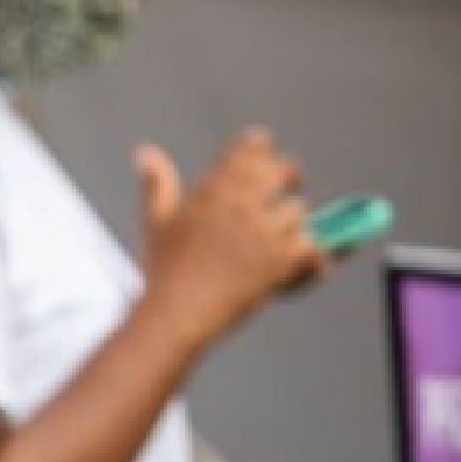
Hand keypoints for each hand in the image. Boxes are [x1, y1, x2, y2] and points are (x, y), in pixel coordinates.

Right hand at [137, 128, 324, 353]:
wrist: (174, 315)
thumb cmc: (164, 270)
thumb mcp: (157, 221)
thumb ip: (158, 182)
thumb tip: (145, 152)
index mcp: (215, 189)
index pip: (253, 146)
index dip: (261, 149)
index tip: (261, 159)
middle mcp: (242, 205)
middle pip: (285, 170)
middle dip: (288, 177)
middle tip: (285, 188)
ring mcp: (264, 233)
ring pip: (299, 212)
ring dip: (293, 225)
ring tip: (277, 243)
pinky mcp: (281, 262)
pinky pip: (315, 248)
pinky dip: (315, 259)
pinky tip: (302, 268)